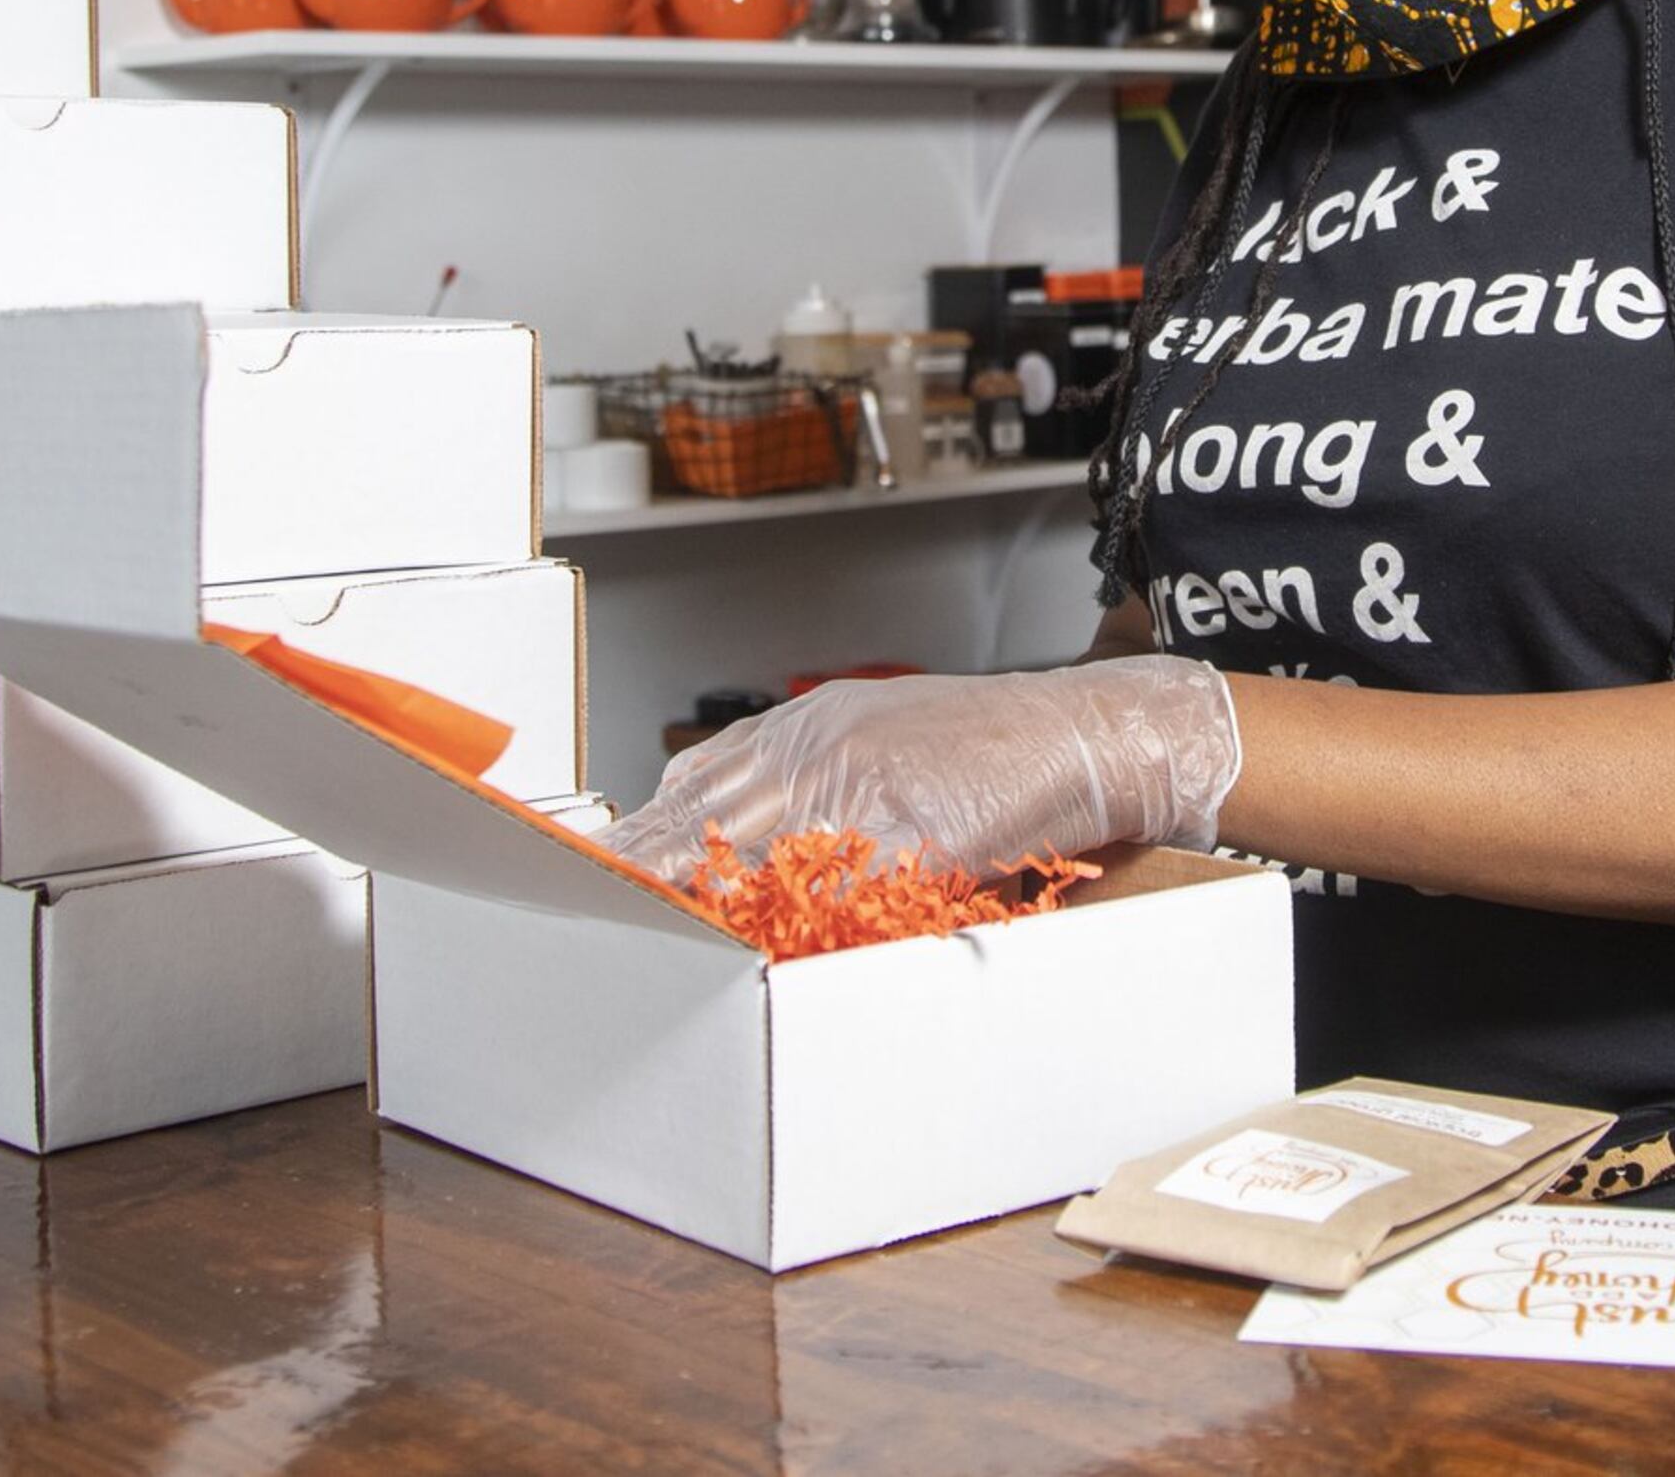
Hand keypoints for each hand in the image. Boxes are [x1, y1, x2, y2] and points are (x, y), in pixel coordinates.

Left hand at [595, 655, 1242, 881]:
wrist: (1088, 735)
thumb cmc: (993, 753)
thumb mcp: (884, 745)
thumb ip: (810, 782)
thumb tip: (732, 834)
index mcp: (811, 723)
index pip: (698, 778)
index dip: (641, 830)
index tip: (592, 866)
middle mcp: (822, 739)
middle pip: (704, 811)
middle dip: (645, 867)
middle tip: (586, 909)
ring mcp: (861, 778)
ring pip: (752, 848)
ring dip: (700, 902)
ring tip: (647, 941)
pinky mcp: (906, 821)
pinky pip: (833, 881)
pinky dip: (791, 918)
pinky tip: (753, 950)